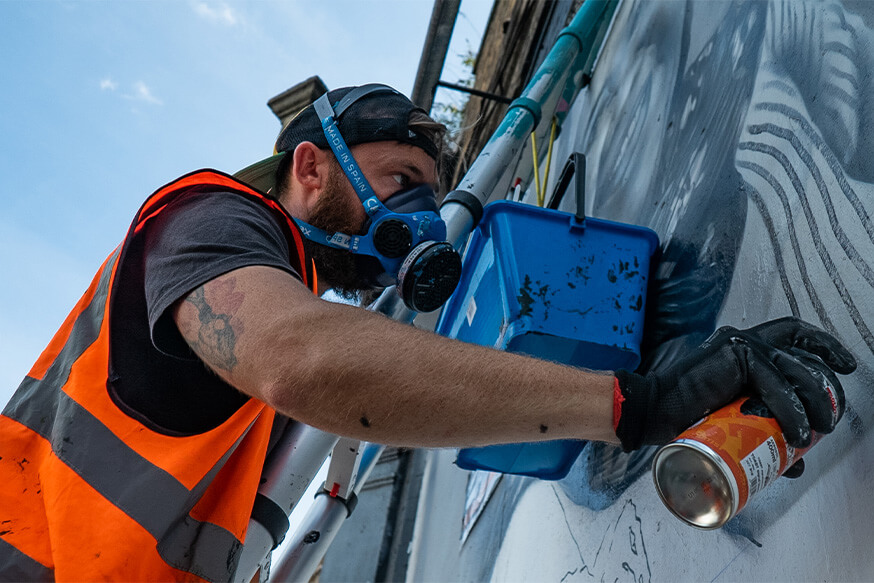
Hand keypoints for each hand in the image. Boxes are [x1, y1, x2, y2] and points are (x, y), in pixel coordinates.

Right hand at [613, 317, 856, 451]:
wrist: (651, 412)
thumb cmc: (684, 417)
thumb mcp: (734, 422)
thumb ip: (764, 433)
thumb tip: (795, 460)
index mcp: (743, 352)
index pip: (792, 336)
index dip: (823, 346)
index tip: (845, 367)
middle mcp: (744, 340)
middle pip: (802, 352)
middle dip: (826, 384)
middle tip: (831, 415)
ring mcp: (739, 342)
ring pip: (794, 368)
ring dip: (814, 401)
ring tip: (816, 431)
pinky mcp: (735, 352)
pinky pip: (775, 381)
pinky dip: (791, 408)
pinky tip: (796, 430)